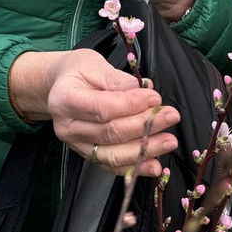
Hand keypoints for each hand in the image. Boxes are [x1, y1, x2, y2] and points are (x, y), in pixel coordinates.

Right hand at [8, 49, 180, 176]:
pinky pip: (112, 166)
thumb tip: (141, 90)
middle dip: (144, 126)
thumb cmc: (78, 72)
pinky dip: (135, 168)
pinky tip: (155, 165)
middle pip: (109, 133)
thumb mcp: (93, 64)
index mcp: (65, 100)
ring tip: (169, 141)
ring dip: (144, 150)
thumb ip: (115, 79)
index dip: (130, 105)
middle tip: (171, 116)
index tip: (155, 98)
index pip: (101, 108)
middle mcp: (67, 128)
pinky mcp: (88, 155)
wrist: (60, 86)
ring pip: (112, 155)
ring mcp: (77, 145)